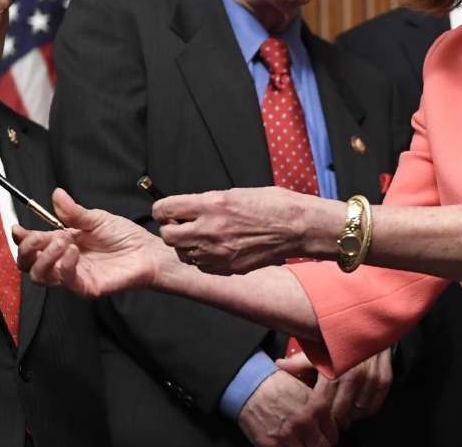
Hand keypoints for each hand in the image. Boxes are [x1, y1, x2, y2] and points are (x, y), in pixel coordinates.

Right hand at [13, 188, 161, 297]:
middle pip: (28, 264)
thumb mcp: (97, 218)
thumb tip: (56, 194)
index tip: (18, 228)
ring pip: (40, 276)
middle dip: (26, 249)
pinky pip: (65, 280)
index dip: (21, 238)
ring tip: (62, 242)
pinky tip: (74, 251)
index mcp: (63, 242)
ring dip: (44, 257)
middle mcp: (63, 261)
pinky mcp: (85, 287)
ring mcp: (73, 276)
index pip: (33, 244)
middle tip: (39, 237)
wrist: (147, 251)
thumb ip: (74, 211)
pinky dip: (64, 265)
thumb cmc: (125, 236)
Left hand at [154, 187, 334, 274]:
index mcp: (211, 205)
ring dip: (186, 246)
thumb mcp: (235, 193)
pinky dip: (203, 259)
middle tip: (182, 226)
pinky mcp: (228, 268)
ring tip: (203, 237)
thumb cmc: (272, 205)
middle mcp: (210, 229)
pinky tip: (216, 249)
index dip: (163, 210)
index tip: (168, 211)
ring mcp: (218, 252)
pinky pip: (202, 266)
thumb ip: (208, 202)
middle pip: (167, 236)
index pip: (165, 209)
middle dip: (171, 230)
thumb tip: (188, 209)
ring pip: (183, 254)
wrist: (297, 227)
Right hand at [238, 369, 338, 446]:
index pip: (333, 434)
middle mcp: (305, 422)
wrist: (248, 385)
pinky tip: (286, 444)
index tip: (322, 436)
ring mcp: (289, 436)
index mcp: (317, 407)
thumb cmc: (275, 385)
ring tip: (298, 442)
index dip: (327, 436)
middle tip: (311, 441)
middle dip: (319, 445)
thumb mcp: (304, 389)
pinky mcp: (272, 446)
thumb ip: (319, 408)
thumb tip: (326, 423)